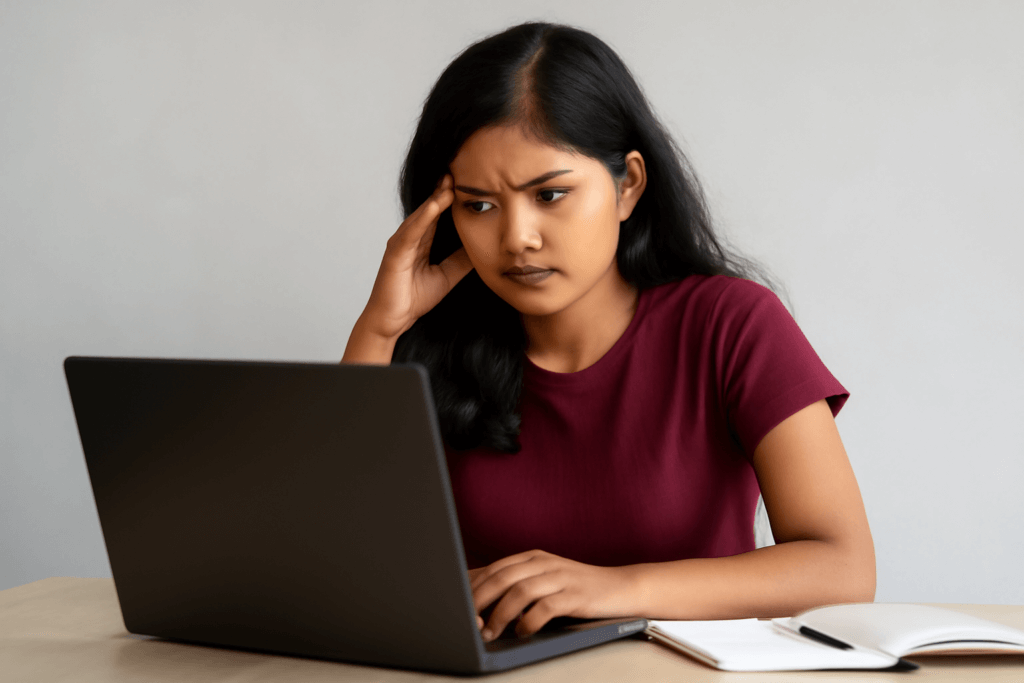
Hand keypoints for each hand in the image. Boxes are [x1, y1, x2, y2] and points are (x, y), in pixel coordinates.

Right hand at [360, 174, 473, 339]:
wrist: (393, 321)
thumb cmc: (413, 298)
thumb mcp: (447, 276)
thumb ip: (461, 261)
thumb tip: (482, 246)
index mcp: (422, 242)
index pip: (439, 214)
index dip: (452, 198)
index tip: (470, 181)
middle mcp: (410, 238)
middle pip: (430, 209)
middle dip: (443, 189)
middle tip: (460, 169)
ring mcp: (401, 243)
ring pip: (421, 216)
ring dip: (435, 198)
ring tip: (450, 182)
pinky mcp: (395, 253)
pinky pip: (410, 232)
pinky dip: (423, 218)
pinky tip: (434, 205)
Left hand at [468, 550, 637, 639]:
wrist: (621, 588)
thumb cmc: (576, 590)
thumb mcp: (544, 580)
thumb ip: (516, 584)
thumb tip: (476, 598)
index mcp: (532, 557)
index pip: (493, 569)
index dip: (472, 588)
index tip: (456, 607)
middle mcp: (544, 562)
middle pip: (502, 577)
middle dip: (479, 601)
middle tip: (467, 623)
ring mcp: (561, 577)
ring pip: (520, 591)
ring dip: (500, 614)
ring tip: (490, 633)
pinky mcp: (576, 595)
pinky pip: (546, 607)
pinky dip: (529, 621)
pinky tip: (522, 632)